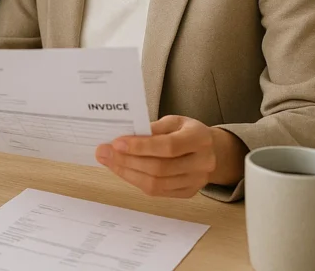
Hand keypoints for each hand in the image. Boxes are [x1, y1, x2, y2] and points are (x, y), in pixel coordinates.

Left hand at [96, 115, 243, 197]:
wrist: (210, 150)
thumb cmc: (186, 132)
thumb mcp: (173, 121)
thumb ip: (152, 128)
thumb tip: (122, 139)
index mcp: (200, 138)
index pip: (168, 146)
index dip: (141, 146)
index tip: (116, 143)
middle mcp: (203, 163)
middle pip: (160, 168)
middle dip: (127, 161)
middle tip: (104, 152)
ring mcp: (197, 181)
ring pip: (157, 183)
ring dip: (127, 173)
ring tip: (108, 161)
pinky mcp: (188, 192)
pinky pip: (158, 192)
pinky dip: (136, 181)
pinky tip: (122, 170)